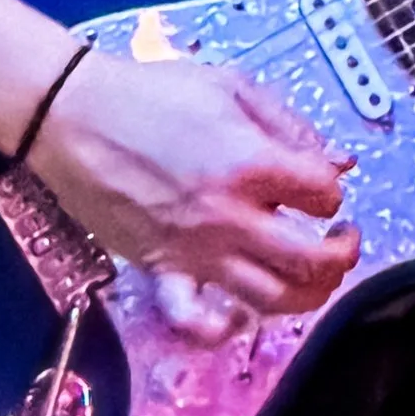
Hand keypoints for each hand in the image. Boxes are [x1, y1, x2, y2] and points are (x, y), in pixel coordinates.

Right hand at [28, 49, 359, 317]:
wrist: (73, 116)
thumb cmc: (151, 93)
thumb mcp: (230, 86)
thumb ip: (290, 126)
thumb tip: (340, 161)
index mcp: (250, 162)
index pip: (323, 196)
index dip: (332, 191)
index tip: (318, 185)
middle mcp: (229, 215)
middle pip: (311, 260)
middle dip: (341, 252)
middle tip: (340, 238)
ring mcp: (195, 250)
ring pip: (272, 299)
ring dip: (308, 294)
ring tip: (312, 275)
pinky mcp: (162, 269)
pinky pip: (196, 319)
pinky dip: (222, 329)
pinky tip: (238, 315)